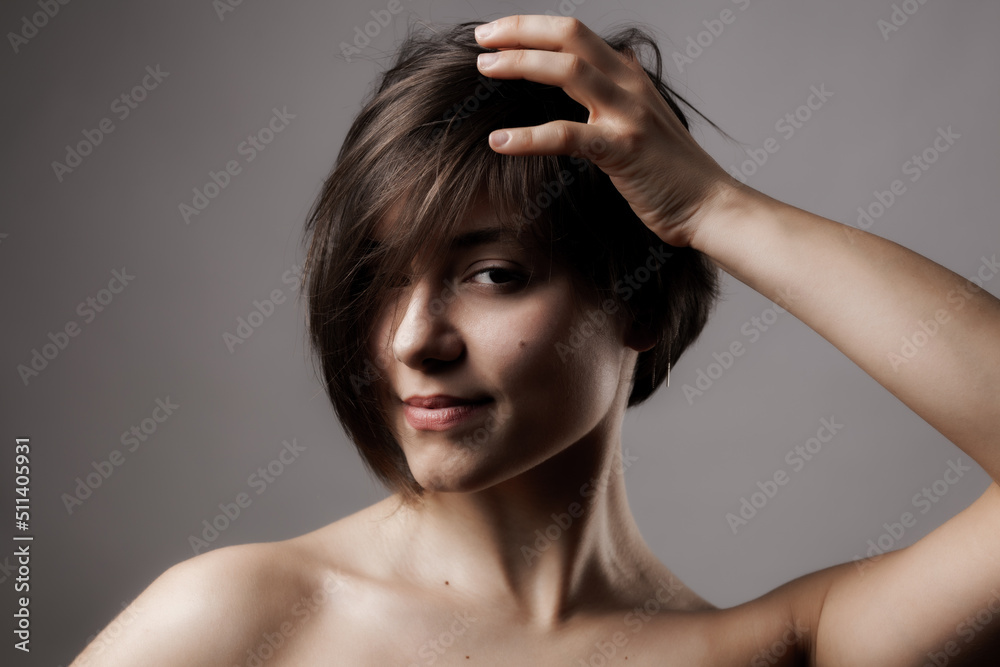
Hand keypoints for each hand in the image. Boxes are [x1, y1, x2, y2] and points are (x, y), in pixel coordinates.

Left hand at [474, 14, 744, 247]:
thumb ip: (620, 96)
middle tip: (483, 40)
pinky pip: (566, 135)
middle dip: (521, 31)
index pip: (576, 33)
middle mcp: (629, 85)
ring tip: (484, 69)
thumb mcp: (645, 121)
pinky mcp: (622, 150)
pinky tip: (500, 141)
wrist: (710, 206)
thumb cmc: (672, 173)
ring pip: (567, 70)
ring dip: (520, 64)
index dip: (533, 27)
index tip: (498, 33)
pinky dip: (527, 137)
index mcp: (630, 75)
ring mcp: (627, 114)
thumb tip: (604, 71)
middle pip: (569, 36)